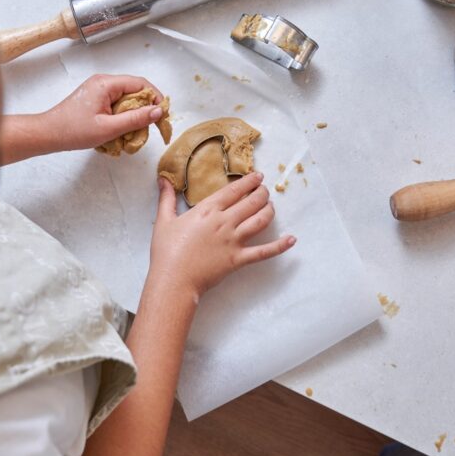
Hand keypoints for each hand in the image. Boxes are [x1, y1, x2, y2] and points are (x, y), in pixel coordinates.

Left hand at [43, 74, 164, 151]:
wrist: (48, 134)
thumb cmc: (73, 131)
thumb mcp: (108, 128)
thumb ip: (135, 119)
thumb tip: (158, 111)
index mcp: (106, 83)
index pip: (141, 84)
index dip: (155, 98)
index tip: (161, 115)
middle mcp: (103, 82)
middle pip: (134, 90)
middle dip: (144, 108)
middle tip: (149, 127)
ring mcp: (98, 90)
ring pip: (126, 99)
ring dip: (133, 115)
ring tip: (133, 132)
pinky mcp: (95, 99)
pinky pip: (117, 104)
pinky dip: (122, 116)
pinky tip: (120, 131)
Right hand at [148, 173, 295, 302]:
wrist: (174, 279)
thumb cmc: (166, 251)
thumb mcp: (164, 220)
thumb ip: (167, 198)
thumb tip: (163, 179)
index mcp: (207, 210)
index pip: (234, 190)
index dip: (249, 181)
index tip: (258, 176)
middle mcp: (224, 222)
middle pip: (251, 202)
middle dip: (262, 193)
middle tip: (265, 189)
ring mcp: (234, 240)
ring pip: (260, 220)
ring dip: (269, 210)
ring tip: (271, 206)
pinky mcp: (239, 259)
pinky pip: (264, 252)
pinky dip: (280, 246)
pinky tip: (291, 240)